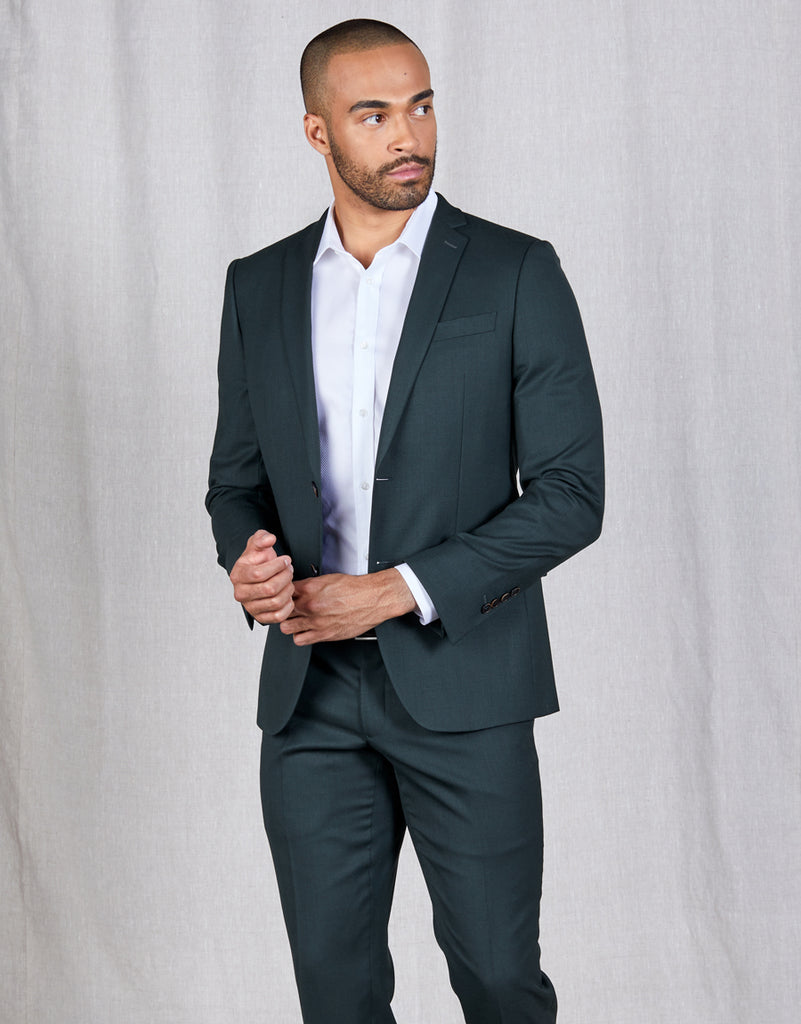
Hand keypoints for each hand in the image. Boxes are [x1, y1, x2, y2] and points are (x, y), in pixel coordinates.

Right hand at [229, 531, 293, 623]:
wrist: (257, 575)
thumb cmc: (258, 560)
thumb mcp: (257, 545)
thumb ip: (261, 538)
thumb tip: (269, 539)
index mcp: (237, 575)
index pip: (259, 574)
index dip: (277, 566)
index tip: (286, 560)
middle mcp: (241, 594)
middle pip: (270, 589)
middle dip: (285, 577)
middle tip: (290, 570)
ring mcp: (250, 607)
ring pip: (276, 601)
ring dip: (288, 589)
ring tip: (289, 580)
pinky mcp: (261, 618)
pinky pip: (279, 615)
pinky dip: (288, 605)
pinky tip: (287, 594)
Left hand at [279, 569, 415, 645]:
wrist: (372, 599)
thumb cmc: (355, 588)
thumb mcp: (329, 578)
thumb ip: (310, 585)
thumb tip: (298, 588)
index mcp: (310, 588)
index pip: (282, 591)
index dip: (282, 594)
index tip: (284, 595)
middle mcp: (310, 605)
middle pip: (281, 610)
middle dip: (282, 609)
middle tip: (287, 609)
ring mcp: (315, 621)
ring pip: (286, 627)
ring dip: (289, 623)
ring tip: (296, 620)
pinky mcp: (323, 634)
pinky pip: (299, 640)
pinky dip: (300, 636)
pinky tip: (305, 630)